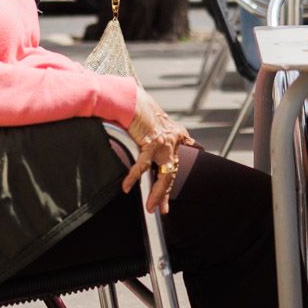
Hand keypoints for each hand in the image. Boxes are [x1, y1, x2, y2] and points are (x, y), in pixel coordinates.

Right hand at [123, 88, 197, 212]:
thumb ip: (156, 134)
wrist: (131, 98)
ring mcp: (164, 142)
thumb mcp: (154, 122)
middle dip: (166, 192)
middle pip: (173, 171)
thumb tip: (148, 145)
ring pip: (164, 174)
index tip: (172, 186)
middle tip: (163, 208)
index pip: (180, 157)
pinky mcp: (152, 142)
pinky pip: (142, 165)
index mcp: (176, 134)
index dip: (178, 171)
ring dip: (157, 193)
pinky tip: (126, 186)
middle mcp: (174, 139)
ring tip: (150, 206)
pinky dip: (133, 177)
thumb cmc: (138, 108)